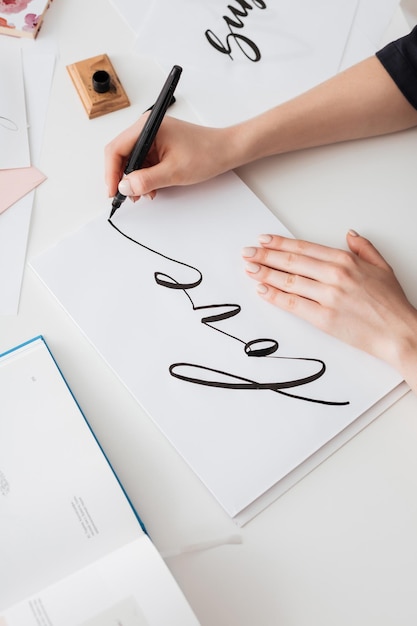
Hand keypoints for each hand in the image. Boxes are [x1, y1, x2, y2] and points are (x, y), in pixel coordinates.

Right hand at [104, 115, 232, 200]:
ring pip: (132, 160)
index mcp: (148, 127)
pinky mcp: (159, 145)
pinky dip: (144, 176)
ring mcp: (153, 136)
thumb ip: (146, 180)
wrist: (226, 150)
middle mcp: (147, 128)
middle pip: (121, 154)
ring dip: (134, 179)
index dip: (111, 173)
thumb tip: (124, 187)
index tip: (113, 192)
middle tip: (127, 197)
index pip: (116, 149)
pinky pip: (143, 161)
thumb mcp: (173, 172)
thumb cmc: (206, 154)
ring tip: (143, 195)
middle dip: (122, 178)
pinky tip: (151, 188)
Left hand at [242, 230, 416, 390]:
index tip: (264, 240)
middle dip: (265, 256)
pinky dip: (274, 296)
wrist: (399, 333)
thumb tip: (349, 234)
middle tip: (248, 253)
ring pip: (288, 281)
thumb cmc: (391, 304)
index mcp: (346, 261)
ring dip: (264, 274)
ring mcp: (328, 297)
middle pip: (291, 262)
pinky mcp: (323, 318)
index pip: (304, 248)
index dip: (280, 243)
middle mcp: (334, 275)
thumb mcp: (382, 267)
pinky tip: (262, 290)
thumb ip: (363, 248)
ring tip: (249, 269)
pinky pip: (293, 304)